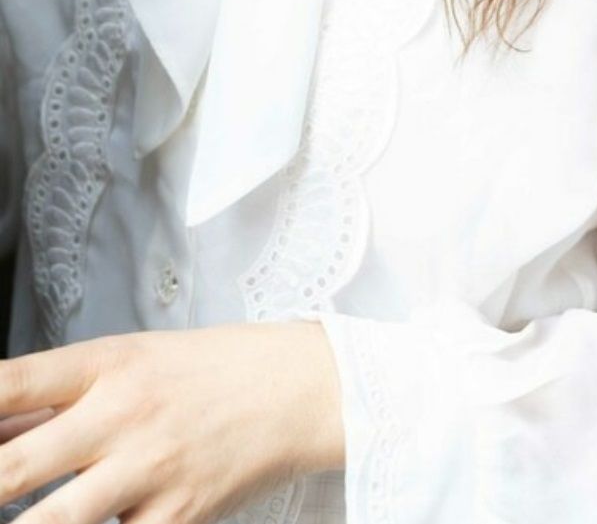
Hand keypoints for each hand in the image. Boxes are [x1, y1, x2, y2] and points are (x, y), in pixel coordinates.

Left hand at [0, 321, 344, 523]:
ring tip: (21, 519)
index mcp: (107, 364)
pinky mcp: (177, 517)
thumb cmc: (210, 370)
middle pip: (17, 467)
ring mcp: (148, 469)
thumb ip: (58, 399)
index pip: (12, 384)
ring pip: (56, 523)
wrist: (295, 389)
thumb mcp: (133, 361)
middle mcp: (121, 414)